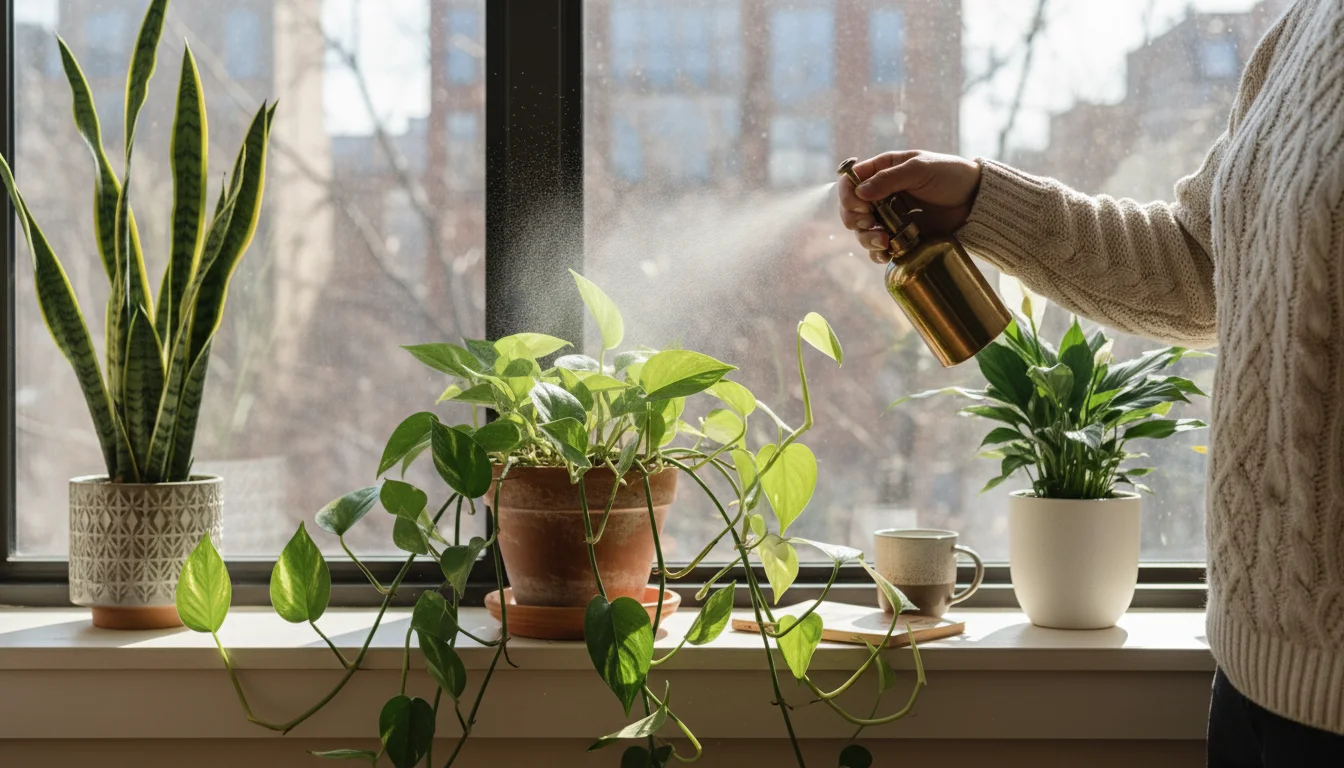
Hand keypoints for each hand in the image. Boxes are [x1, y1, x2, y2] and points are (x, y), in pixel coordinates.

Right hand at [838, 151, 981, 262]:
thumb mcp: (920, 169)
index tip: (860, 206)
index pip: (850, 182)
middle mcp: (881, 195)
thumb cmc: (950, 175)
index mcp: (883, 171)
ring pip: (863, 232)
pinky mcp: (900, 236)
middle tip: (869, 224)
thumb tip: (860, 192)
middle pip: (851, 210)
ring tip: (884, 242)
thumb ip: (889, 179)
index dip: (848, 195)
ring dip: (866, 239)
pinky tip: (887, 253)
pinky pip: (880, 248)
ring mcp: (889, 217)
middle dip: (855, 220)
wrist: (976, 200)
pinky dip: (878, 253)